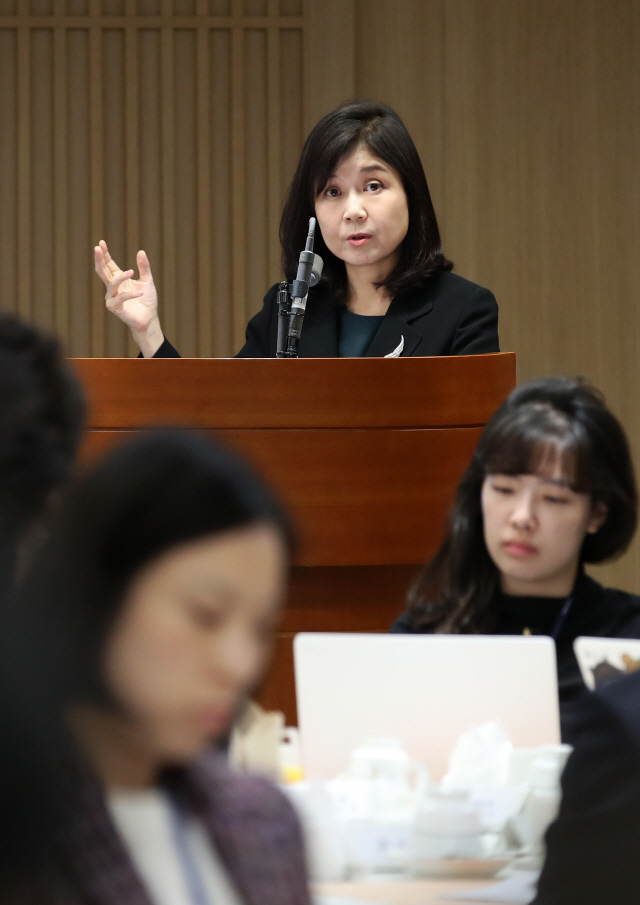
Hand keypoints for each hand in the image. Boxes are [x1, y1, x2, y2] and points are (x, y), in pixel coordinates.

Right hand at [94, 240, 163, 355]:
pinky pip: (120, 298)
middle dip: (99, 259)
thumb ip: (144, 267)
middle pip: (102, 271)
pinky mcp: (115, 308)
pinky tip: (140, 293)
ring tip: (131, 271)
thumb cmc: (147, 301)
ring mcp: (112, 297)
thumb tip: (141, 251)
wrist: (149, 319)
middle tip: (97, 248)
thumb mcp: (147, 281)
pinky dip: (130, 294)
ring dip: (121, 277)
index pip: (108, 264)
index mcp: (119, 279)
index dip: (104, 254)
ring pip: (111, 283)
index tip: (101, 243)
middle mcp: (113, 287)